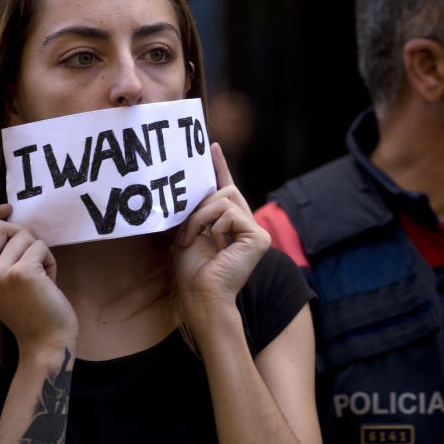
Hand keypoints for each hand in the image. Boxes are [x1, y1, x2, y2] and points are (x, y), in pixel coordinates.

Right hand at [0, 204, 77, 352]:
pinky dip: (50, 260)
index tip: (6, 208)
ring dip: (39, 250)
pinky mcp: (21, 273)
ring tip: (41, 276)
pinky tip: (49, 281)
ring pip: (23, 234)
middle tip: (33, 255)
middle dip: (21, 233)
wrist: (45, 342)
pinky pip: (40, 246)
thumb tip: (6, 220)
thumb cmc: (29, 310)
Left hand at [173, 143, 269, 321]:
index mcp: (229, 224)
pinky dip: (212, 226)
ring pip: (223, 200)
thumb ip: (193, 210)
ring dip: (199, 218)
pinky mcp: (258, 237)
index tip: (212, 147)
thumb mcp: (187, 231)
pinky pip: (229, 213)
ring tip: (190, 240)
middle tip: (184, 229)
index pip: (226, 188)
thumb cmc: (192, 271)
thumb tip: (185, 186)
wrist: (201, 296)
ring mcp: (255, 231)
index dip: (219, 167)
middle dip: (199, 206)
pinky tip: (214, 246)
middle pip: (223, 191)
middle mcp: (246, 225)